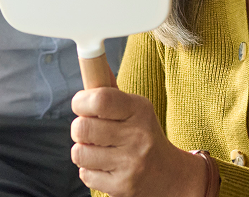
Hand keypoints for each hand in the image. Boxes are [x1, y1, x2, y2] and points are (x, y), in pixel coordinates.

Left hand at [70, 88, 207, 196]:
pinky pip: (85, 175)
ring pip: (79, 153)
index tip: (80, 103)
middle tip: (89, 129)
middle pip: (82, 127)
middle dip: (79, 128)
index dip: (81, 101)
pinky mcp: (122, 186)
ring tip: (96, 148)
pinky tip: (104, 165)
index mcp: (139, 110)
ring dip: (82, 150)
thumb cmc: (144, 134)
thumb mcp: (135, 108)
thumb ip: (111, 91)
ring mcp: (130, 163)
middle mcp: (137, 136)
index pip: (100, 99)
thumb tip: (93, 64)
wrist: (169, 174)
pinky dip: (88, 170)